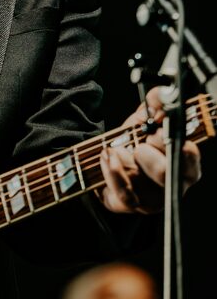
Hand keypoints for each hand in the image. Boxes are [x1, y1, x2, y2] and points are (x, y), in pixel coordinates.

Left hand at [98, 86, 201, 213]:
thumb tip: (160, 93)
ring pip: (143, 184)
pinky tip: (107, 156)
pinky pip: (125, 193)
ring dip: (125, 160)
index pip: (191, 161)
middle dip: (151, 158)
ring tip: (117, 148)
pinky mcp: (132, 205)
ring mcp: (153, 199)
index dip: (177, 148)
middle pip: (168, 177)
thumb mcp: (143, 120)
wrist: (109, 162)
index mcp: (182, 163)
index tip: (159, 133)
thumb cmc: (133, 142)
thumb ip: (153, 106)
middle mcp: (171, 185)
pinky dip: (113, 171)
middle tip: (138, 146)